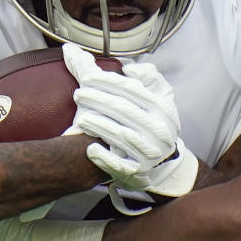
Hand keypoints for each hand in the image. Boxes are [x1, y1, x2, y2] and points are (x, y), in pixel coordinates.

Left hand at [62, 44, 179, 183]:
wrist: (162, 163)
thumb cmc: (154, 122)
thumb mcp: (159, 97)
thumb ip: (148, 76)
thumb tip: (130, 68)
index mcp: (162, 107)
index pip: (131, 89)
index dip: (107, 81)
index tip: (87, 77)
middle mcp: (159, 129)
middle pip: (122, 109)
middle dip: (97, 99)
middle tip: (78, 95)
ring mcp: (151, 151)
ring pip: (120, 135)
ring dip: (97, 125)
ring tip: (79, 118)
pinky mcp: (140, 171)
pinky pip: (119, 163)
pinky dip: (104, 156)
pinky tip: (89, 147)